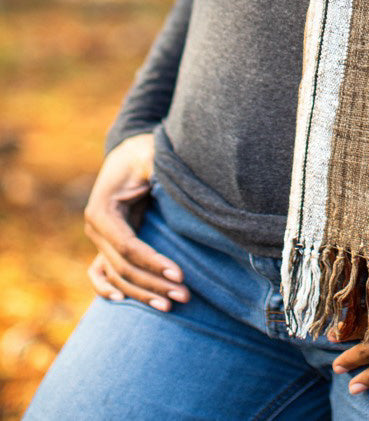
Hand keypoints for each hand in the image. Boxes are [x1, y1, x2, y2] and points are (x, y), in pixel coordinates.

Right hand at [83, 132, 189, 310]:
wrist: (128, 151)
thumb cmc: (142, 152)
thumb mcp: (150, 154)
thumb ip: (155, 167)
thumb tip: (172, 180)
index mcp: (102, 211)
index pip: (127, 247)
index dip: (152, 262)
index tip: (179, 273)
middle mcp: (96, 229)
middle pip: (123, 268)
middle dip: (154, 284)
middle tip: (184, 296)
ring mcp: (99, 239)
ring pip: (117, 276)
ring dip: (143, 293)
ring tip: (171, 305)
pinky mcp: (107, 243)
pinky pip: (102, 273)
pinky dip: (109, 289)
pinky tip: (123, 302)